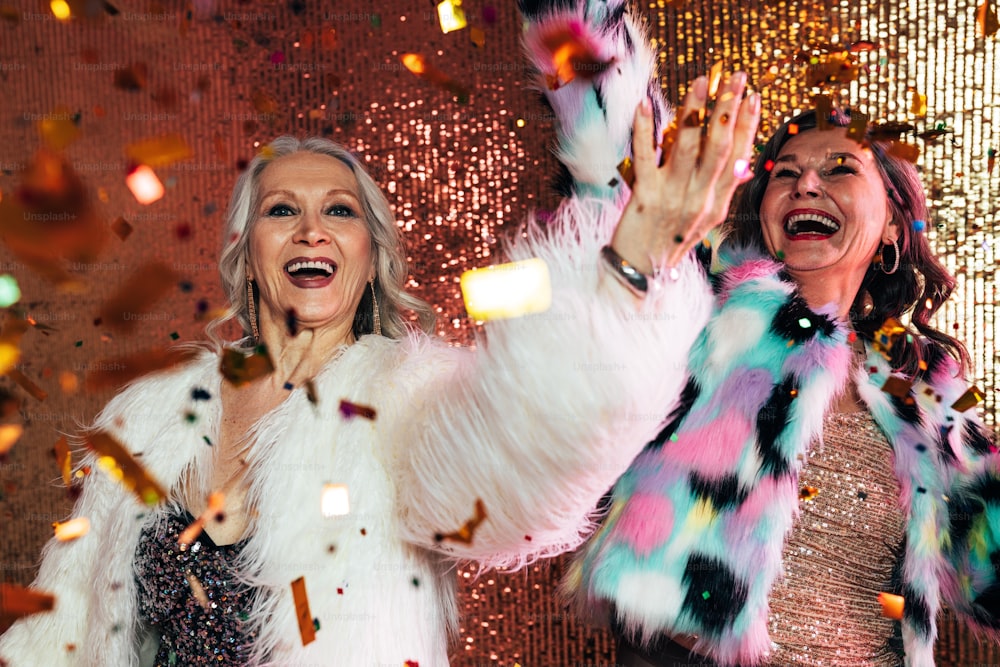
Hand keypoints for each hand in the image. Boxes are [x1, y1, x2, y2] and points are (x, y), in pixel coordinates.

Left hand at [610, 72, 760, 272]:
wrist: (640, 271)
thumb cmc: (670, 240)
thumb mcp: (704, 219)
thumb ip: (720, 190)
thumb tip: (740, 163)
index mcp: (717, 203)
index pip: (739, 158)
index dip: (748, 126)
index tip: (755, 96)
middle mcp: (700, 199)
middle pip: (720, 147)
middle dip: (730, 109)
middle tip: (736, 77)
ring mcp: (673, 197)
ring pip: (688, 146)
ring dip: (695, 110)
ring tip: (701, 82)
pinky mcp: (645, 197)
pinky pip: (646, 156)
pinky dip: (644, 129)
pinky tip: (644, 104)